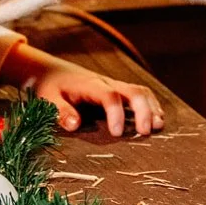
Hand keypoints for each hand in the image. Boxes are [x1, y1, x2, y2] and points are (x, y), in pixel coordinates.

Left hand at [0, 45, 164, 136]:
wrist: (51, 71)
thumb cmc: (50, 88)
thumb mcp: (47, 99)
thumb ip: (60, 111)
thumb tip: (75, 125)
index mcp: (89, 85)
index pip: (109, 96)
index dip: (116, 113)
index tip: (117, 133)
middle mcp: (106, 83)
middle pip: (133, 90)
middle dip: (143, 110)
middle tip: (146, 132)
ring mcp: (114, 85)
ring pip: (140, 91)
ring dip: (151, 107)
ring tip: (158, 126)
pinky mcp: (118, 91)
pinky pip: (139, 94)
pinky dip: (150, 106)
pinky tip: (156, 120)